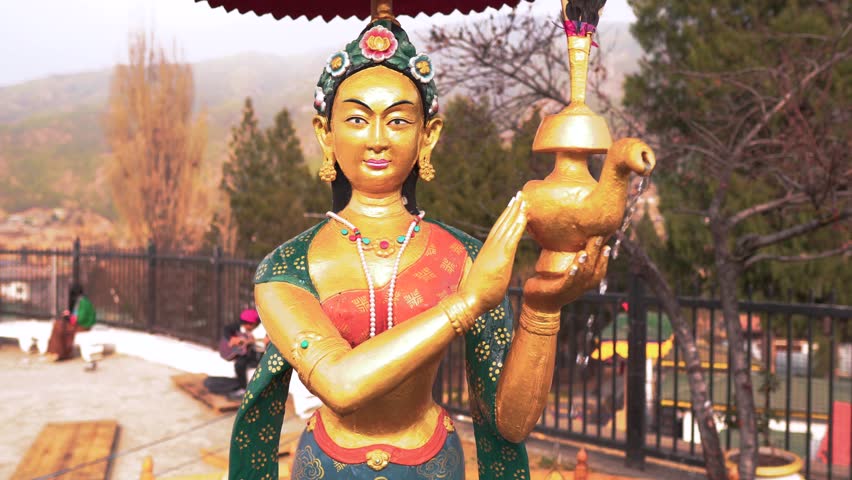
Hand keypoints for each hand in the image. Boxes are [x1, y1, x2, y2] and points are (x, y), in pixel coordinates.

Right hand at [460, 192, 527, 314]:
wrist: (470, 300)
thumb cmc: (478, 293)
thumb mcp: (487, 277)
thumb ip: (491, 270)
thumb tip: (493, 271)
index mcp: (487, 251)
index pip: (498, 231)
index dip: (506, 218)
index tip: (512, 207)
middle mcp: (490, 247)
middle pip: (502, 223)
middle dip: (511, 209)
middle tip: (519, 195)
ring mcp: (495, 250)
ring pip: (507, 226)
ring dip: (516, 211)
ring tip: (523, 198)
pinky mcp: (501, 256)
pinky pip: (512, 236)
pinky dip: (518, 224)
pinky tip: (524, 214)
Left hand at [523, 236, 609, 313]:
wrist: (539, 304)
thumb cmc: (552, 285)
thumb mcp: (565, 274)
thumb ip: (571, 262)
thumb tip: (573, 240)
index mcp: (584, 283)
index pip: (599, 271)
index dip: (604, 260)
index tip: (607, 246)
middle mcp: (580, 287)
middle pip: (591, 270)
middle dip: (595, 253)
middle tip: (598, 237)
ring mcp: (569, 290)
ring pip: (580, 276)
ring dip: (583, 263)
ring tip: (585, 252)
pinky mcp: (557, 291)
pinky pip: (566, 282)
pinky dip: (571, 275)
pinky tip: (573, 267)